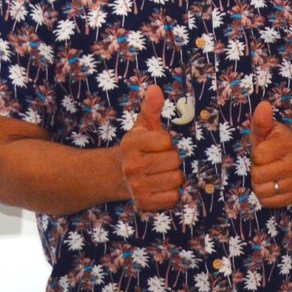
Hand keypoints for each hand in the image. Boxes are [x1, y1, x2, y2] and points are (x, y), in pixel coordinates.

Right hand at [118, 83, 182, 210]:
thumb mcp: (142, 126)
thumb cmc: (136, 149)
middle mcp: (131, 166)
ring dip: (173, 177)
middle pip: (174, 161)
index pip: (166, 141)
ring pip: (176, 179)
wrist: (115, 176)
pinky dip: (171, 194)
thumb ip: (151, 108)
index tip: (155, 146)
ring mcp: (136, 186)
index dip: (166, 143)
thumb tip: (155, 88)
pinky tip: (159, 187)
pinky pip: (173, 198)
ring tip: (159, 174)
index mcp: (131, 144)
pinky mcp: (143, 203)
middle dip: (171, 160)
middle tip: (158, 161)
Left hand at [250, 101, 291, 206]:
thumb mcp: (269, 130)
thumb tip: (263, 105)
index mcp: (289, 144)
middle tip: (263, 165)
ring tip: (265, 176)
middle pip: (259, 174)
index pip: (259, 155)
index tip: (262, 151)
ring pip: (263, 190)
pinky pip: (269, 202)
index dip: (256, 154)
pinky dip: (266, 197)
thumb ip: (262, 121)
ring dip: (259, 184)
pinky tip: (270, 187)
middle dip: (256, 170)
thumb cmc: (278, 143)